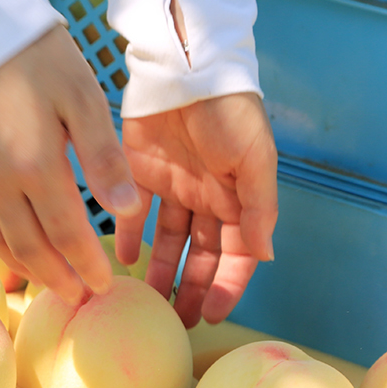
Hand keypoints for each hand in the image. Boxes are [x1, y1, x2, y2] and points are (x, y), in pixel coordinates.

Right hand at [0, 25, 141, 305]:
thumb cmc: (35, 53)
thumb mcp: (82, 97)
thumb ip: (103, 157)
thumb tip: (127, 210)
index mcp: (35, 166)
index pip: (66, 234)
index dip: (86, 265)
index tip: (104, 287)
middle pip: (30, 248)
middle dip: (58, 279)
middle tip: (80, 300)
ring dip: (27, 268)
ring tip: (50, 284)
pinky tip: (15, 246)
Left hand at [116, 92, 277, 327]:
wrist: (186, 66)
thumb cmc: (229, 110)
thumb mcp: (254, 158)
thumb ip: (259, 208)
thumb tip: (264, 256)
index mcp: (238, 197)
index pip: (236, 254)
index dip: (227, 286)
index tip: (212, 315)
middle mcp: (206, 197)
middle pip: (200, 254)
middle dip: (192, 288)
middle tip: (177, 321)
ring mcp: (172, 186)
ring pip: (167, 240)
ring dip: (159, 270)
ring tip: (148, 301)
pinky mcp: (138, 171)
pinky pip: (132, 214)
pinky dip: (127, 237)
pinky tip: (122, 260)